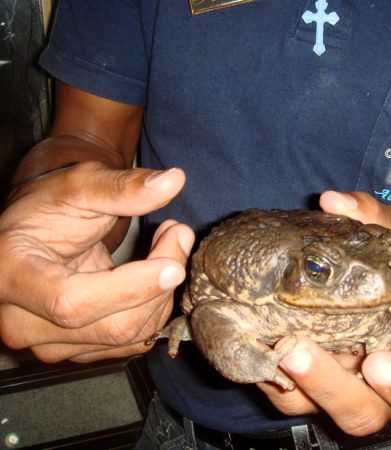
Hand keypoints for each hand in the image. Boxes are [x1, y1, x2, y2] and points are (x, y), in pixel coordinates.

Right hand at [0, 161, 194, 361]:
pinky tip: (155, 274)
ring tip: (167, 245)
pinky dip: (155, 307)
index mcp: (11, 273)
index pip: (72, 301)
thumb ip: (124, 187)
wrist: (44, 231)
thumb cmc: (54, 206)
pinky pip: (132, 340)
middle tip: (178, 234)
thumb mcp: (82, 185)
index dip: (130, 288)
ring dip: (163, 292)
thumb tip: (174, 179)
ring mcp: (48, 343)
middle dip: (159, 284)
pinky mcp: (76, 350)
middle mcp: (20, 320)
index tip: (173, 264)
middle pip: (111, 326)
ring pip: (128, 336)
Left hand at [258, 191, 390, 435]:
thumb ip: (378, 219)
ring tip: (274, 344)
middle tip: (298, 350)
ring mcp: (340, 390)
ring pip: (317, 412)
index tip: (378, 362)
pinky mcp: (306, 386)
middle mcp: (381, 390)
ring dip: (293, 384)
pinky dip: (269, 373)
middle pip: (364, 414)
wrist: (385, 302)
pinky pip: (287, 395)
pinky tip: (255, 342)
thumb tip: (333, 198)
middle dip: (331, 388)